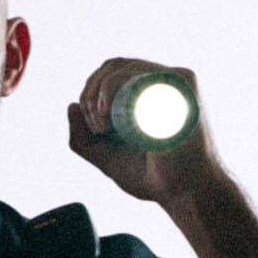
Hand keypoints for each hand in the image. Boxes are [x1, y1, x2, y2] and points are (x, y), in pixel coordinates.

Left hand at [68, 56, 215, 205]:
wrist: (186, 192)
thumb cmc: (156, 178)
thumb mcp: (109, 158)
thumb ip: (85, 138)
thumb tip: (71, 106)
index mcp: (150, 94)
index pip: (112, 74)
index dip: (91, 94)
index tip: (93, 128)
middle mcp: (162, 82)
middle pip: (113, 65)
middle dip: (91, 92)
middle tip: (95, 127)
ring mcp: (172, 81)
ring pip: (121, 67)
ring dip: (99, 93)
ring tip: (102, 126)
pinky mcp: (180, 85)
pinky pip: (137, 73)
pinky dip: (113, 89)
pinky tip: (109, 116)